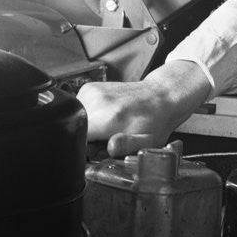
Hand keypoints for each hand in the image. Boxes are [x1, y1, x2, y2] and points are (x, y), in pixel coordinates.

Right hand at [77, 59, 212, 155]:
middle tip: (108, 137)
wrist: (160, 96)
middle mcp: (97, 102)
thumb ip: (128, 146)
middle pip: (76, 129)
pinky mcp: (89, 88)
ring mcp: (91, 92)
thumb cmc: (155, 121)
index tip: (98, 148)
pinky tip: (106, 115)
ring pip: (76, 119)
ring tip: (109, 125)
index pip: (78, 138)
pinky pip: (79, 108)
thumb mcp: (148, 141)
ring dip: (88, 126)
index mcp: (109, 118)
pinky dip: (89, 115)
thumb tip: (111, 148)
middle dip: (87, 138)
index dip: (85, 148)